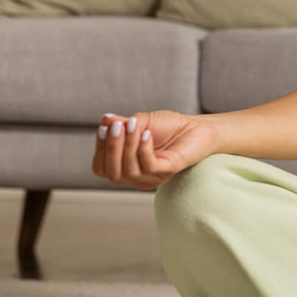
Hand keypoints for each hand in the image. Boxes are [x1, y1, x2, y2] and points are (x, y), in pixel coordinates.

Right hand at [92, 109, 217, 189]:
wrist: (197, 127)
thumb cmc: (169, 126)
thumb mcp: (141, 121)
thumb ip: (122, 123)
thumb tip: (105, 119)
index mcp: (126, 166)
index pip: (102, 168)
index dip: (100, 149)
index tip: (104, 127)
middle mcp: (137, 176)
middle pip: (112, 173)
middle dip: (111, 148)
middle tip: (117, 126)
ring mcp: (153, 177)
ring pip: (129, 171)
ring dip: (128, 145)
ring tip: (134, 125)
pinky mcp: (168, 171)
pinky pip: (149, 167)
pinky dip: (144, 149)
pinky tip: (147, 134)